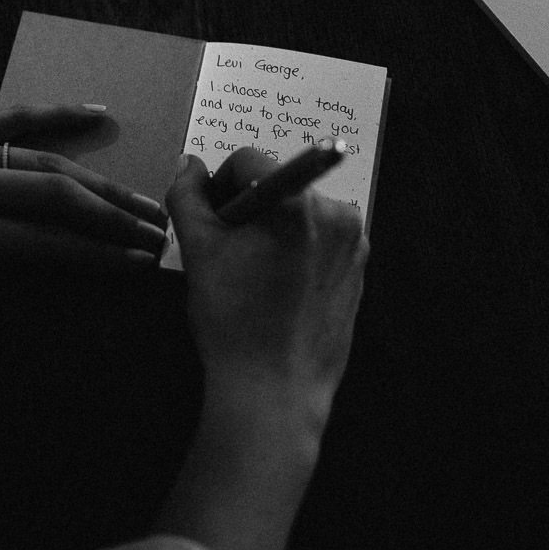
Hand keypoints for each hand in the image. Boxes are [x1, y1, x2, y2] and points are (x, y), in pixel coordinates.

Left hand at [0, 104, 168, 308]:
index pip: (43, 243)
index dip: (95, 255)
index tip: (136, 264)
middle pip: (59, 196)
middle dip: (113, 216)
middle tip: (157, 232)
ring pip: (45, 159)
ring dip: (99, 178)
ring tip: (141, 196)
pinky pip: (11, 116)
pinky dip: (55, 112)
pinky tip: (97, 110)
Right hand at [165, 147, 368, 421]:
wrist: (275, 388)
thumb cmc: (232, 316)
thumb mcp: (198, 250)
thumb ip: (188, 195)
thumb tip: (190, 164)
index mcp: (296, 199)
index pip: (246, 161)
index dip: (219, 187)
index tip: (211, 225)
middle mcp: (336, 210)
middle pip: (277, 186)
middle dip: (250, 210)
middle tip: (231, 256)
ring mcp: (355, 242)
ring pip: (299, 214)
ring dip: (274, 231)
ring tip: (256, 278)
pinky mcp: (361, 269)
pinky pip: (321, 240)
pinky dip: (298, 252)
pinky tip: (281, 290)